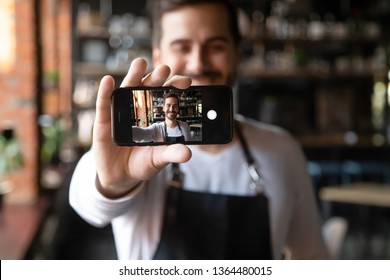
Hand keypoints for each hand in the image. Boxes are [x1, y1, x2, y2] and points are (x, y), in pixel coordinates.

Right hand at [92, 58, 191, 197]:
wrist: (121, 177)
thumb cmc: (142, 163)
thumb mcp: (158, 159)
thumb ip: (171, 154)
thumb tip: (188, 153)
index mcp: (155, 115)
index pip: (165, 97)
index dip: (174, 88)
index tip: (186, 81)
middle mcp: (138, 109)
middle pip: (148, 88)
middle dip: (156, 77)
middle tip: (165, 69)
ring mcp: (120, 113)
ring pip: (127, 90)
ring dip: (133, 75)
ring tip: (140, 63)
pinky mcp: (104, 122)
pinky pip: (104, 105)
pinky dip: (105, 92)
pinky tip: (108, 80)